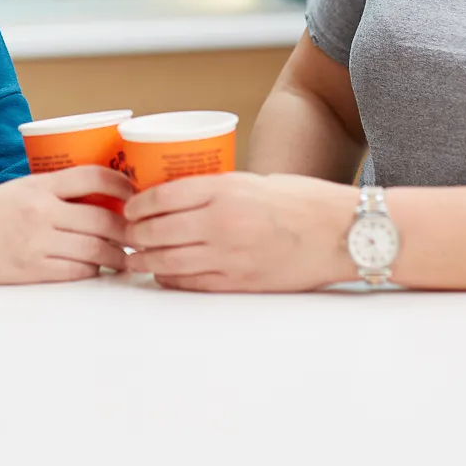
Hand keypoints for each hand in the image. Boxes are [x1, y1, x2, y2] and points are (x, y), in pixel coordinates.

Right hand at [0, 167, 134, 284]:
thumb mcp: (16, 190)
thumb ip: (52, 192)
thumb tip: (97, 199)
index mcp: (38, 185)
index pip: (94, 176)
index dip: (123, 184)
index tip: (137, 194)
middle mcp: (41, 211)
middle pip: (104, 218)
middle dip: (129, 229)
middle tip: (141, 233)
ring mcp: (36, 242)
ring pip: (96, 249)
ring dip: (118, 255)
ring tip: (127, 257)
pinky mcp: (30, 270)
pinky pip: (77, 271)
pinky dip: (93, 271)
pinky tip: (98, 269)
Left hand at [125, 172, 354, 291]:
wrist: (342, 232)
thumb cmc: (302, 201)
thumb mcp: (255, 181)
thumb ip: (217, 190)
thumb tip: (178, 200)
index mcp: (225, 191)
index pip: (162, 197)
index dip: (137, 205)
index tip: (128, 208)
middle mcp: (222, 223)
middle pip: (157, 232)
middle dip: (133, 236)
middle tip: (123, 235)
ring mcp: (229, 256)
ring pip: (168, 261)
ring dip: (145, 261)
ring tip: (134, 259)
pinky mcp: (240, 282)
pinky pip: (192, 284)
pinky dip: (171, 279)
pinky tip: (163, 274)